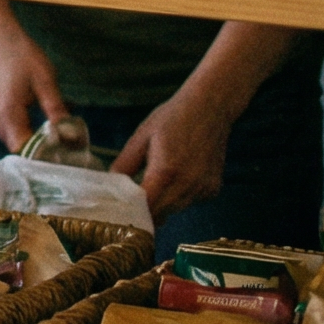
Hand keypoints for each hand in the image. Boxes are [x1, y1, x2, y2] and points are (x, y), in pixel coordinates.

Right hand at [0, 0, 68, 150]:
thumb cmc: (21, 57)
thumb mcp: (46, 82)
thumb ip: (57, 111)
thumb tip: (72, 137)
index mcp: (8, 116)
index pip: (26, 152)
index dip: (47, 157)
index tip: (69, 157)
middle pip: (22, 150)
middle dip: (46, 150)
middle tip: (72, 146)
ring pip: (17, 142)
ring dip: (39, 140)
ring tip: (63, 133)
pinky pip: (13, 132)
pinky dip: (30, 132)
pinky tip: (47, 123)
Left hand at [113, 85, 242, 219]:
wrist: (210, 109)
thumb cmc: (173, 119)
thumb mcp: (141, 137)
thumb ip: (124, 164)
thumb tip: (110, 184)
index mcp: (166, 172)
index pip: (146, 208)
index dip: (132, 213)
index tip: (120, 213)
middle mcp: (188, 185)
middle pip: (160, 214)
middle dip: (144, 212)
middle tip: (130, 205)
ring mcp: (204, 189)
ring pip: (175, 210)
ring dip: (162, 205)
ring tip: (152, 185)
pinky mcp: (213, 190)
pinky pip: (189, 203)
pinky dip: (179, 198)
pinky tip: (176, 178)